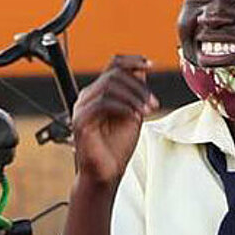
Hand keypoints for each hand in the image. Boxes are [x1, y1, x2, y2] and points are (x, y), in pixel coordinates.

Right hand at [72, 55, 158, 183]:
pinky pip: (103, 103)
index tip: (151, 65)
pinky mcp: (81, 121)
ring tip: (147, 111)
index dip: (132, 61)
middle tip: (153, 104)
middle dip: (139, 87)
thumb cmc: (117, 147)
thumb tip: (141, 70)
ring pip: (109, 86)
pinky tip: (134, 117)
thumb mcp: (133, 113)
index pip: (113, 65)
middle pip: (114, 74)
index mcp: (98, 93)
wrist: (106, 173)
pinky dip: (123, 107)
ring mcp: (82, 108)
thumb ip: (135, 93)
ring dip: (134, 97)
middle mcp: (87, 97)